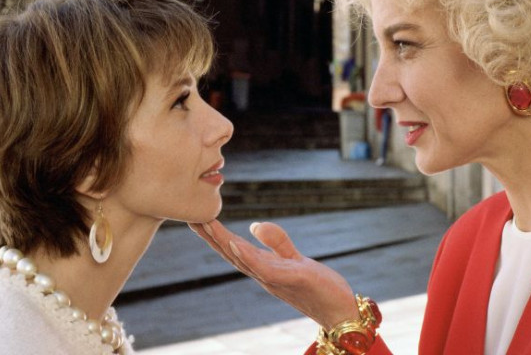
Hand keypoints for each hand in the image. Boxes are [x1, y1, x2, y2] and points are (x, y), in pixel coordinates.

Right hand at [189, 220, 359, 328]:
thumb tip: (255, 225)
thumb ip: (276, 241)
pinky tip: (236, 242)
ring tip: (207, 224)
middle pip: (231, 254)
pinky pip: (265, 267)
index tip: (197, 218)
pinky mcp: (293, 278)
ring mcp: (275, 279)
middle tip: (191, 218)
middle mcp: (264, 275)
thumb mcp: (294, 258)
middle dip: (211, 237)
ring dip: (223, 242)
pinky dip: (248, 256)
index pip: (233, 250)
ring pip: (243, 259)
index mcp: (263, 268)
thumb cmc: (317, 287)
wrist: (340, 311)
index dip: (214, 236)